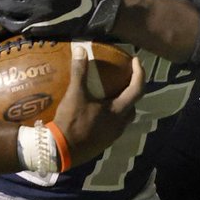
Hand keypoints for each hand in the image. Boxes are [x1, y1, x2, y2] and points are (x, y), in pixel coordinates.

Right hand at [54, 47, 144, 164]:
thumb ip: (80, 72)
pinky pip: (114, 125)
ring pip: (124, 117)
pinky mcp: (104, 142)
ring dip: (122, 103)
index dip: (139, 73)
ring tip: (112, 92)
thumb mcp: (75, 95)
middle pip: (133, 104)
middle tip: (125, 77)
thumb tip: (81, 49)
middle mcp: (120, 124)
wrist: (61, 150)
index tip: (135, 61)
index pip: (137, 89)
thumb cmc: (71, 122)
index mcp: (118, 111)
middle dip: (133, 90)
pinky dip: (112, 114)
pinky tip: (99, 110)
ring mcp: (112, 135)